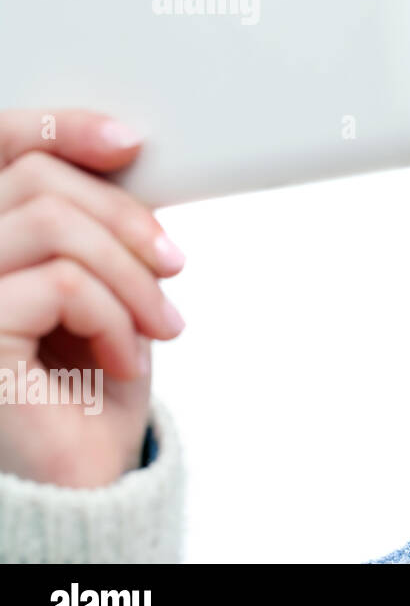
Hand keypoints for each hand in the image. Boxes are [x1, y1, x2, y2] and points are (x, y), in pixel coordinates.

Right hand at [0, 109, 185, 486]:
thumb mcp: (103, 285)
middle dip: (127, 219)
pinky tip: (124, 358)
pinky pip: (62, 284)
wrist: (81, 478)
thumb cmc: (90, 383)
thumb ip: (94, 224)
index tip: (131, 142)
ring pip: (55, 225)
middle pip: (38, 178)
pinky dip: (115, 316)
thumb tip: (124, 150)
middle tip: (175, 268)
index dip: (58, 127)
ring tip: (160, 326)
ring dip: (130, 275)